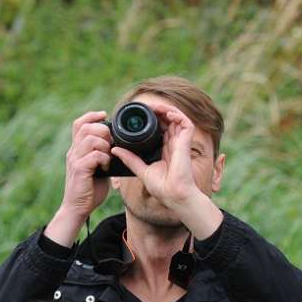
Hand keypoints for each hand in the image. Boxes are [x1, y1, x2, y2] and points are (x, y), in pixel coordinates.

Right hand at [43, 111, 111, 245]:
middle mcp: (73, 152)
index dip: (91, 115)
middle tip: (111, 144)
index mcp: (77, 149)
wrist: (77, 207)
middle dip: (104, 131)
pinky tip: (107, 167)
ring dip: (105, 146)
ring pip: (91, 139)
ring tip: (109, 157)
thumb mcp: (97, 168)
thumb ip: (102, 155)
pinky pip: (94, 155)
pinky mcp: (79, 169)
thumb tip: (117, 146)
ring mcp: (75, 160)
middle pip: (86, 127)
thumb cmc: (89, 189)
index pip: (79, 123)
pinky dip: (104, 159)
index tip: (105, 115)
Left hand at [110, 103, 222, 236]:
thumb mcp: (142, 170)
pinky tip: (166, 113)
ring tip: (154, 106)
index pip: (161, 129)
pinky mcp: (186, 143)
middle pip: (168, 121)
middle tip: (146, 106)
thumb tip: (115, 150)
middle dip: (158, 111)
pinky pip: (186, 123)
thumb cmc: (162, 188)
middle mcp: (174, 144)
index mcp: (165, 150)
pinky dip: (177, 115)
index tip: (140, 116)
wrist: (174, 195)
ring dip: (166, 109)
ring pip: (177, 118)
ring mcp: (181, 143)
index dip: (153, 120)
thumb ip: (130, 159)